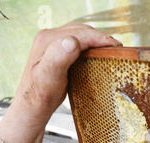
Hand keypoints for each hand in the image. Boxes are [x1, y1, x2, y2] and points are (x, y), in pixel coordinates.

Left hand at [0, 24, 120, 142]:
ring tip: (109, 50)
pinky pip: (77, 42)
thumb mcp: (49, 76)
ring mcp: (53, 43)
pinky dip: (90, 46)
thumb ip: (59, 57)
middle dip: (101, 38)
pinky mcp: (57, 51)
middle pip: (82, 31)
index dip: (100, 39)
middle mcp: (49, 38)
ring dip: (96, 41)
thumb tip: (72, 41)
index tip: (116, 47)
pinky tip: (96, 54)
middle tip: (116, 49)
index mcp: (48, 40)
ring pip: (80, 35)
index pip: (81, 34)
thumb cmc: (40, 95)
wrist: (32, 105)